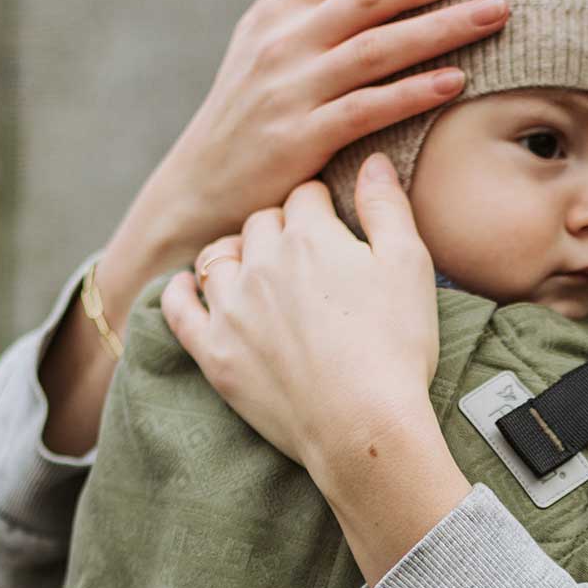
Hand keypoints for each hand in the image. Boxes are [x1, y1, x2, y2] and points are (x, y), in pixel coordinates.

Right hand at [142, 0, 514, 257]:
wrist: (201, 187)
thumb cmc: (244, 109)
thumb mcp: (259, 34)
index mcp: (283, 8)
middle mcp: (287, 39)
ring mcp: (293, 87)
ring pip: (377, 45)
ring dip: (443, 26)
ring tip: (499, 11)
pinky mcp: (301, 138)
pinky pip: (365, 109)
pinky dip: (411, 93)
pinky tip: (457, 82)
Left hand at [161, 160, 442, 479]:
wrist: (364, 427)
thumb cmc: (397, 348)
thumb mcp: (409, 267)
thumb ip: (387, 207)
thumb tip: (372, 159)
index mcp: (309, 236)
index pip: (305, 196)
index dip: (323, 207)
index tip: (334, 225)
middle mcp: (260, 262)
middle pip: (260, 223)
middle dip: (280, 230)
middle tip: (303, 254)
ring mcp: (231, 308)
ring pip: (217, 257)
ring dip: (234, 255)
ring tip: (253, 270)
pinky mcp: (214, 352)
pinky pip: (178, 309)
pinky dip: (180, 293)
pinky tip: (188, 289)